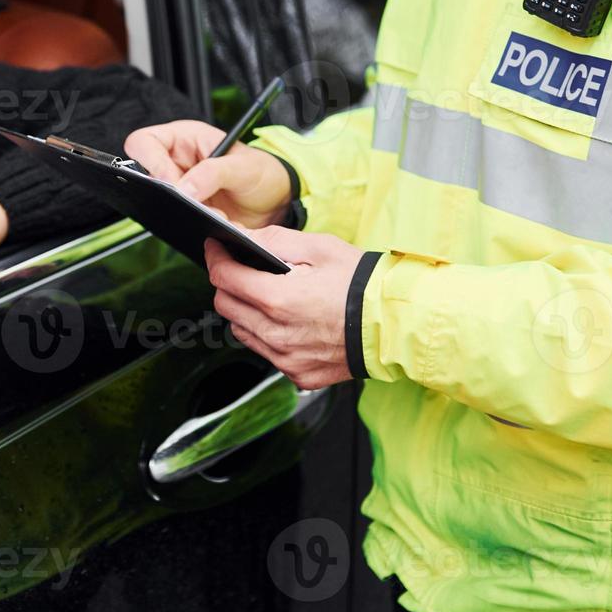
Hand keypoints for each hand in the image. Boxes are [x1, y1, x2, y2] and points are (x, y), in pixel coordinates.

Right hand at [124, 120, 292, 228]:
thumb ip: (212, 173)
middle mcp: (176, 161)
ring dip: (181, 209)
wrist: (275, 201)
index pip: (144, 142)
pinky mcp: (185, 209)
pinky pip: (173, 217)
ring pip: (156, 199)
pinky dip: (191, 222)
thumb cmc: (261, 172)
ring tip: (212, 211)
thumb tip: (183, 189)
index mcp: (185, 137)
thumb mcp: (242, 167)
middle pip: (143, 174)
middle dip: (167, 191)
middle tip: (192, 200)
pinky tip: (212, 219)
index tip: (172, 184)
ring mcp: (180, 186)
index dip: (152, 163)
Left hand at [204, 228, 362, 388]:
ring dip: (245, 311)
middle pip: (225, 306)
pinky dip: (267, 335)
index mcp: (278, 299)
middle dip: (227, 283)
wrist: (396, 325)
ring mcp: (286, 359)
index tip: (216, 248)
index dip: (216, 257)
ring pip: (242, 332)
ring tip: (269, 296)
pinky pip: (266, 353)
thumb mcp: (320, 248)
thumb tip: (242, 236)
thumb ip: (275, 241)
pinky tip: (288, 322)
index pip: (224, 277)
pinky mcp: (297, 374)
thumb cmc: (362, 284)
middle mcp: (276, 334)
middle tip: (242, 270)